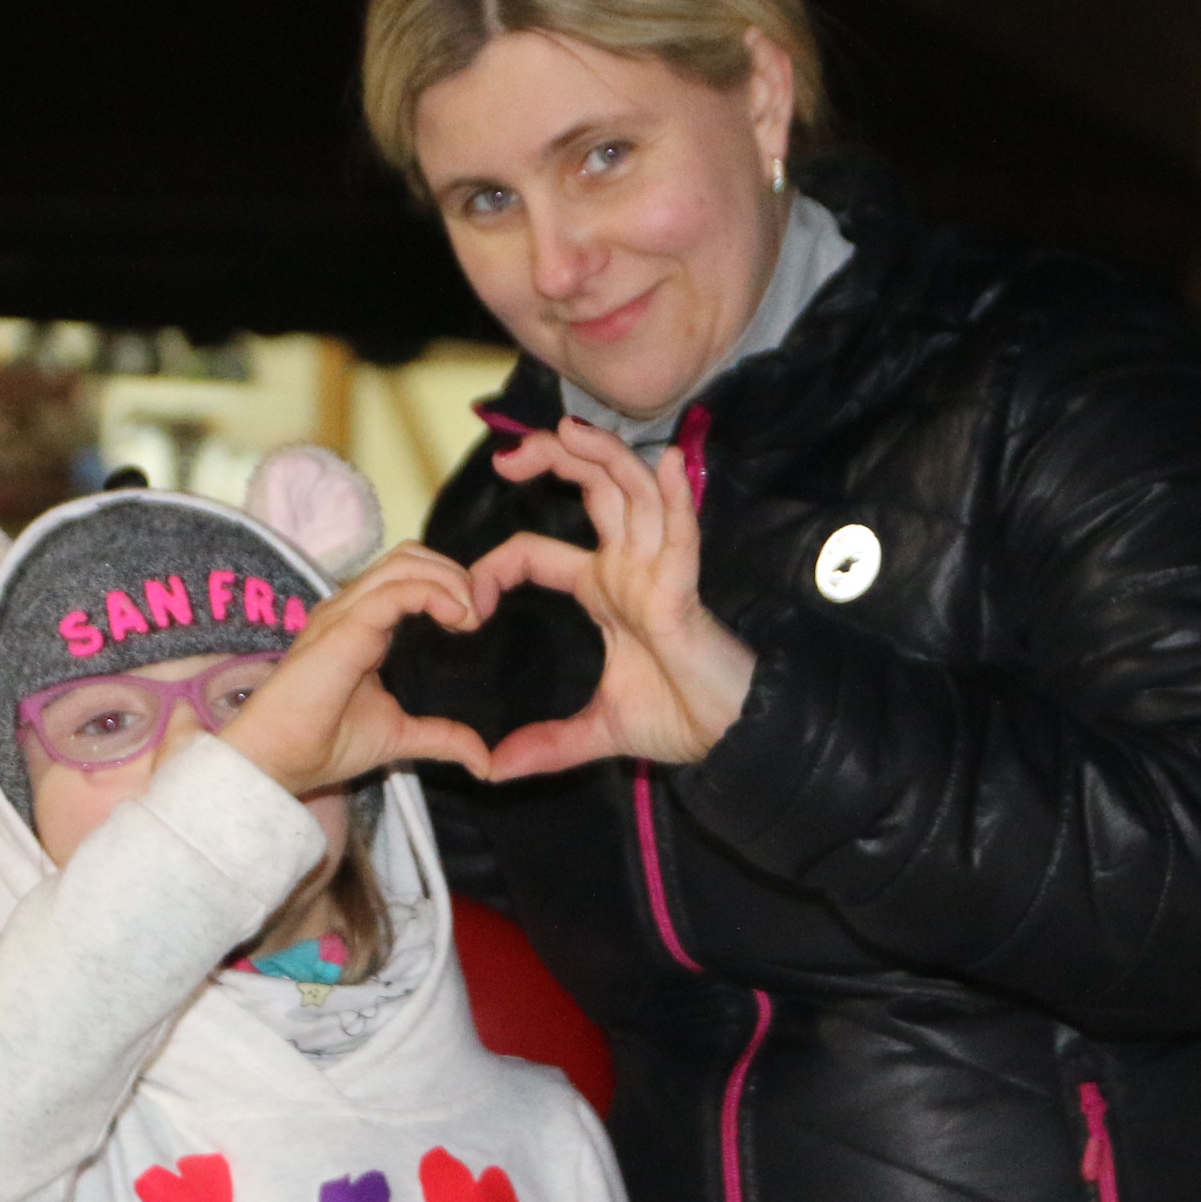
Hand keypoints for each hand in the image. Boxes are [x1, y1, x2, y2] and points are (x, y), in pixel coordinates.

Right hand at [221, 544, 497, 794]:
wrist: (278, 761)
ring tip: (472, 616)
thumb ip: (442, 737)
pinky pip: (396, 591)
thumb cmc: (323, 745)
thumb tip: (484, 761)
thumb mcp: (400, 736)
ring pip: (405, 564)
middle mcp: (350, 609)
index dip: (449, 585)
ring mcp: (343, 613)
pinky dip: (434, 593)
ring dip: (450, 580)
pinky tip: (458, 618)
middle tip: (480, 613)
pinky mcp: (344, 627)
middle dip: (454, 574)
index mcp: (361, 625)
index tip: (478, 621)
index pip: (408, 576)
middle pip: (409, 558)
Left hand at [467, 418, 757, 777]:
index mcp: (604, 591)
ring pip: (633, 495)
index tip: (471, 594)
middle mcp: (630, 568)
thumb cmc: (679, 720)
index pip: (539, 552)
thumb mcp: (596, 731)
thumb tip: (493, 770)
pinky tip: (668, 465)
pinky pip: (683, 536)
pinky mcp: (686, 591)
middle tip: (510, 453)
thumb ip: (546, 746)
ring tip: (570, 431)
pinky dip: (676, 499)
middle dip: (555, 459)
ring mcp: (660, 572)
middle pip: (593, 492)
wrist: (730, 739)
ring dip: (604, 458)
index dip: (500, 562)